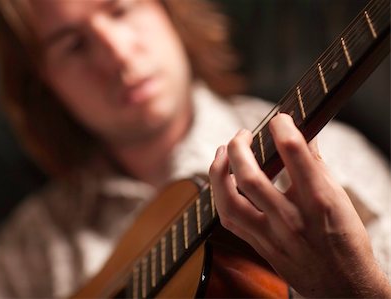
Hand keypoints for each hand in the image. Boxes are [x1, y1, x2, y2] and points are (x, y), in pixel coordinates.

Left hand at [209, 113, 390, 297]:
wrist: (342, 285)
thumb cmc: (344, 238)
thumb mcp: (339, 197)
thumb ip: (315, 163)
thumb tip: (301, 132)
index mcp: (318, 200)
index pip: (293, 152)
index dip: (281, 127)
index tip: (278, 120)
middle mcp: (291, 218)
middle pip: (250, 176)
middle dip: (238, 146)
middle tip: (241, 134)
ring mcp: (271, 235)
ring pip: (229, 200)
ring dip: (219, 171)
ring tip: (222, 152)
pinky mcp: (259, 246)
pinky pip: (229, 219)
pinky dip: (221, 195)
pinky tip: (223, 181)